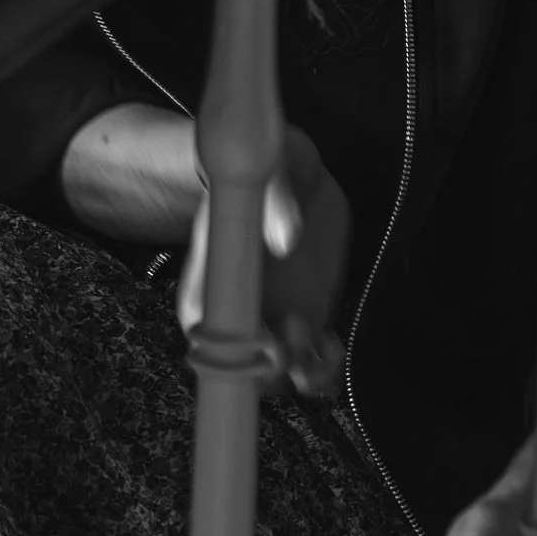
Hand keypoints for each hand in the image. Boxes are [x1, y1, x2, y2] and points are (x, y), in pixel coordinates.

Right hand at [177, 120, 350, 395]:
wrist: (287, 165)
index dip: (230, 349)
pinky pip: (308, 354)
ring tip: (322, 348)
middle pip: (242, 361)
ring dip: (300, 371)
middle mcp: (234, 304)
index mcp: (208, 277)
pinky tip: (332, 344)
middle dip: (272, 363)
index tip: (264, 339)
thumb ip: (274, 200)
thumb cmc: (262, 164)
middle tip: (298, 333)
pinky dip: (322, 362)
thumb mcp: (264, 168)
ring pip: (279, 368)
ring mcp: (269, 313)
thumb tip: (287, 239)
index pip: (204, 331)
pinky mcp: (301, 312)